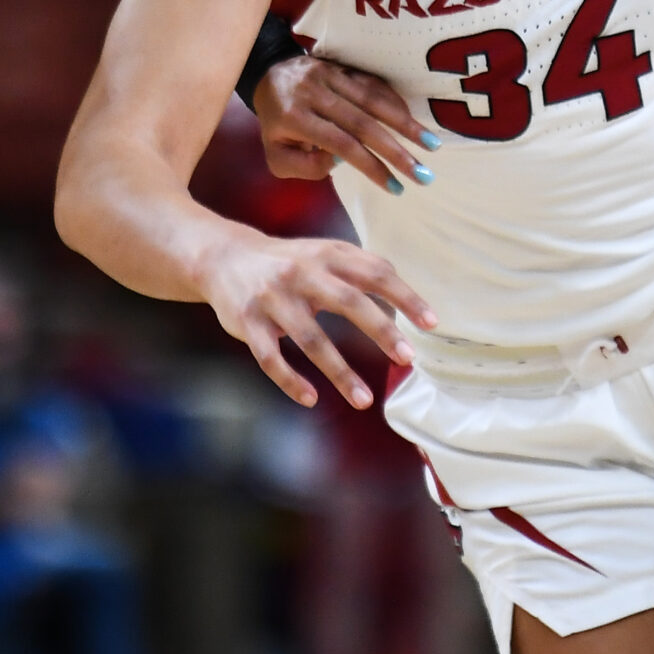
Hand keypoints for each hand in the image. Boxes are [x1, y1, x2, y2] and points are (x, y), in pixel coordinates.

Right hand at [196, 231, 436, 407]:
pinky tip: (311, 398)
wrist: (223, 257)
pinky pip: (270, 358)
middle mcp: (301, 273)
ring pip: (311, 339)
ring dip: (340, 372)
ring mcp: (272, 299)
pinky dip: (290, 381)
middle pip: (347, 302)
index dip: (405, 296)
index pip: (374, 272)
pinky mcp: (248, 323)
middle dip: (380, 331)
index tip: (431, 324)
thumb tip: (408, 299)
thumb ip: (361, 269)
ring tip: (364, 401)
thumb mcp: (323, 253)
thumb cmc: (288, 262)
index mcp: (327, 254)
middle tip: (407, 359)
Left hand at [253, 55, 438, 191]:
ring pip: (373, 99)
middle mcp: (314, 93)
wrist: (267, 74)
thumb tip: (338, 163)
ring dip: (406, 123)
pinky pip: (374, 83)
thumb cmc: (276, 124)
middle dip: (397, 151)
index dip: (370, 166)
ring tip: (433, 144)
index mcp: (295, 117)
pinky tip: (413, 120)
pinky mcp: (342, 66)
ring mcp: (330, 75)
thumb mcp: (276, 155)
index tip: (395, 187)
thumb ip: (303, 167)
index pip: (340, 144)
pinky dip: (395, 102)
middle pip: (362, 123)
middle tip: (423, 174)